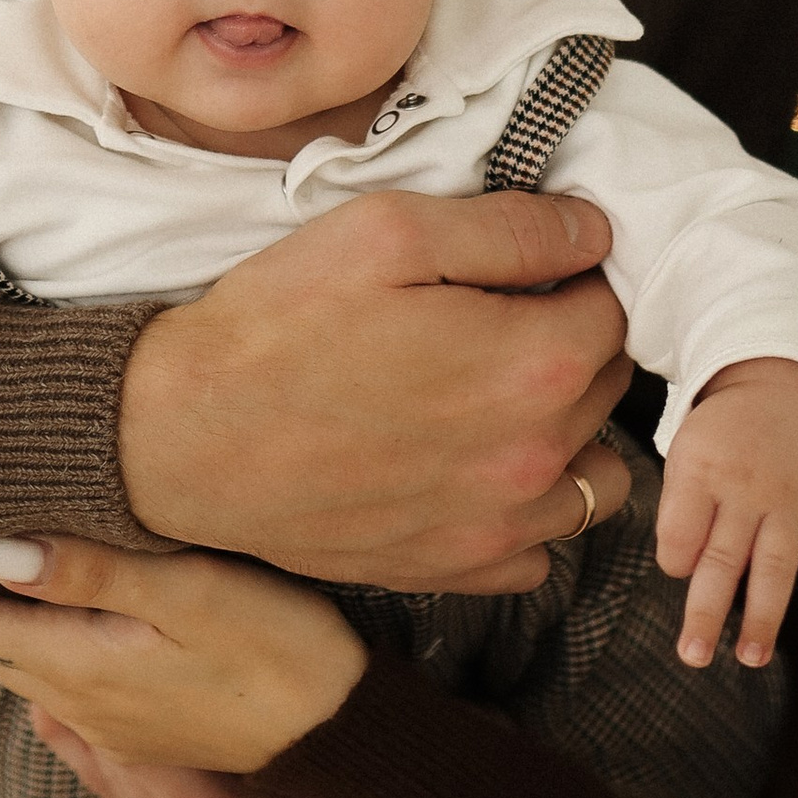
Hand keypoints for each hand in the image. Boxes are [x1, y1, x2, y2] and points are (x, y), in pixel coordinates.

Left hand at [0, 538, 367, 770]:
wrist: (348, 735)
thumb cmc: (281, 650)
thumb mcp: (192, 594)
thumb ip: (93, 570)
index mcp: (74, 666)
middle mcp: (78, 703)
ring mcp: (111, 722)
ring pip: (24, 658)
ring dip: (5, 607)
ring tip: (2, 537)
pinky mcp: (146, 724)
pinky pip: (68, 675)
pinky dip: (49, 629)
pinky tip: (75, 593)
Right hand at [120, 187, 632, 592]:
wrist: (184, 434)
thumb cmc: (278, 323)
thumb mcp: (389, 232)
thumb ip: (511, 228)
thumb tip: (594, 234)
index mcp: (532, 364)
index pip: (613, 310)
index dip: (572, 278)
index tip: (522, 271)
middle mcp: (533, 457)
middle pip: (607, 389)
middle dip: (571, 346)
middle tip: (496, 321)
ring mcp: (494, 526)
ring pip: (594, 479)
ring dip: (569, 436)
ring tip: (497, 399)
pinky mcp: (450, 569)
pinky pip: (537, 550)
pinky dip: (522, 512)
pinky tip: (469, 469)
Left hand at [656, 360, 797, 669]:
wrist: (781, 387)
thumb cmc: (722, 436)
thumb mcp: (687, 452)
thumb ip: (683, 510)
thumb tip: (689, 576)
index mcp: (701, 470)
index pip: (679, 534)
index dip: (674, 560)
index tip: (679, 567)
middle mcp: (746, 487)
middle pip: (723, 559)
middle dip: (707, 613)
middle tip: (693, 656)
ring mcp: (791, 498)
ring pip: (777, 566)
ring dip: (764, 616)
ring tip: (750, 657)